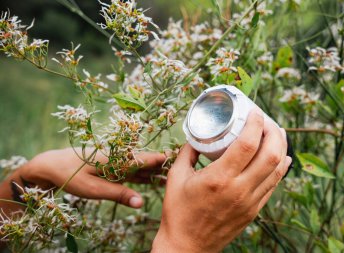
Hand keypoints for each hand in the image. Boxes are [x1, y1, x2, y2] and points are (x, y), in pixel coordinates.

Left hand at [19, 148, 165, 207]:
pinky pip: (132, 172)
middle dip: (162, 165)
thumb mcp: (94, 189)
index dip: (161, 158)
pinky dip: (143, 175)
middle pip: (146, 162)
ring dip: (155, 171)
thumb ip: (119, 194)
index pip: (144, 159)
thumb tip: (141, 203)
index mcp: (117, 159)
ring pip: (140, 167)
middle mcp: (120, 158)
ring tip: (172, 175)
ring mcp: (116, 163)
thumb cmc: (71, 176)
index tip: (179, 156)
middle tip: (182, 168)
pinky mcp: (112, 168)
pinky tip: (153, 179)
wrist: (53, 165)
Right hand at [152, 108, 291, 252]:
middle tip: (269, 121)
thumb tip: (196, 136)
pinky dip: (280, 168)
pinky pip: (273, 185)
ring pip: (277, 170)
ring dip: (281, 148)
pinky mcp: (254, 211)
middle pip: (271, 154)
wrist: (187, 247)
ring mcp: (250, 202)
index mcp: (219, 178)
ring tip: (278, 133)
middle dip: (275, 132)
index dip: (256, 123)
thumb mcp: (176, 177)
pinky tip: (281, 158)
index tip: (255, 112)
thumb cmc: (178, 212)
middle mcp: (239, 189)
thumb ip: (187, 153)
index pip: (247, 144)